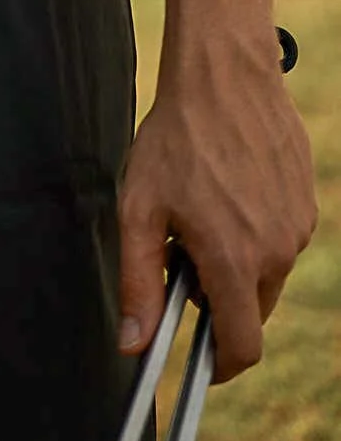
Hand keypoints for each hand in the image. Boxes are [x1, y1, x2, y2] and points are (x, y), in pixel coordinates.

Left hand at [117, 36, 315, 379]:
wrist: (224, 73)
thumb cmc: (176, 137)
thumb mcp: (140, 208)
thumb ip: (138, 282)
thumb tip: (133, 346)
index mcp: (235, 261)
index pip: (242, 347)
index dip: (219, 366)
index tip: (199, 361)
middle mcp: (277, 251)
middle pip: (250, 310)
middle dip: (217, 300)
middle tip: (181, 253)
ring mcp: (298, 226)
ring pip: (266, 272)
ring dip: (236, 262)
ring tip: (202, 210)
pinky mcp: (307, 201)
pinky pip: (280, 238)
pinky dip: (255, 232)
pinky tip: (227, 190)